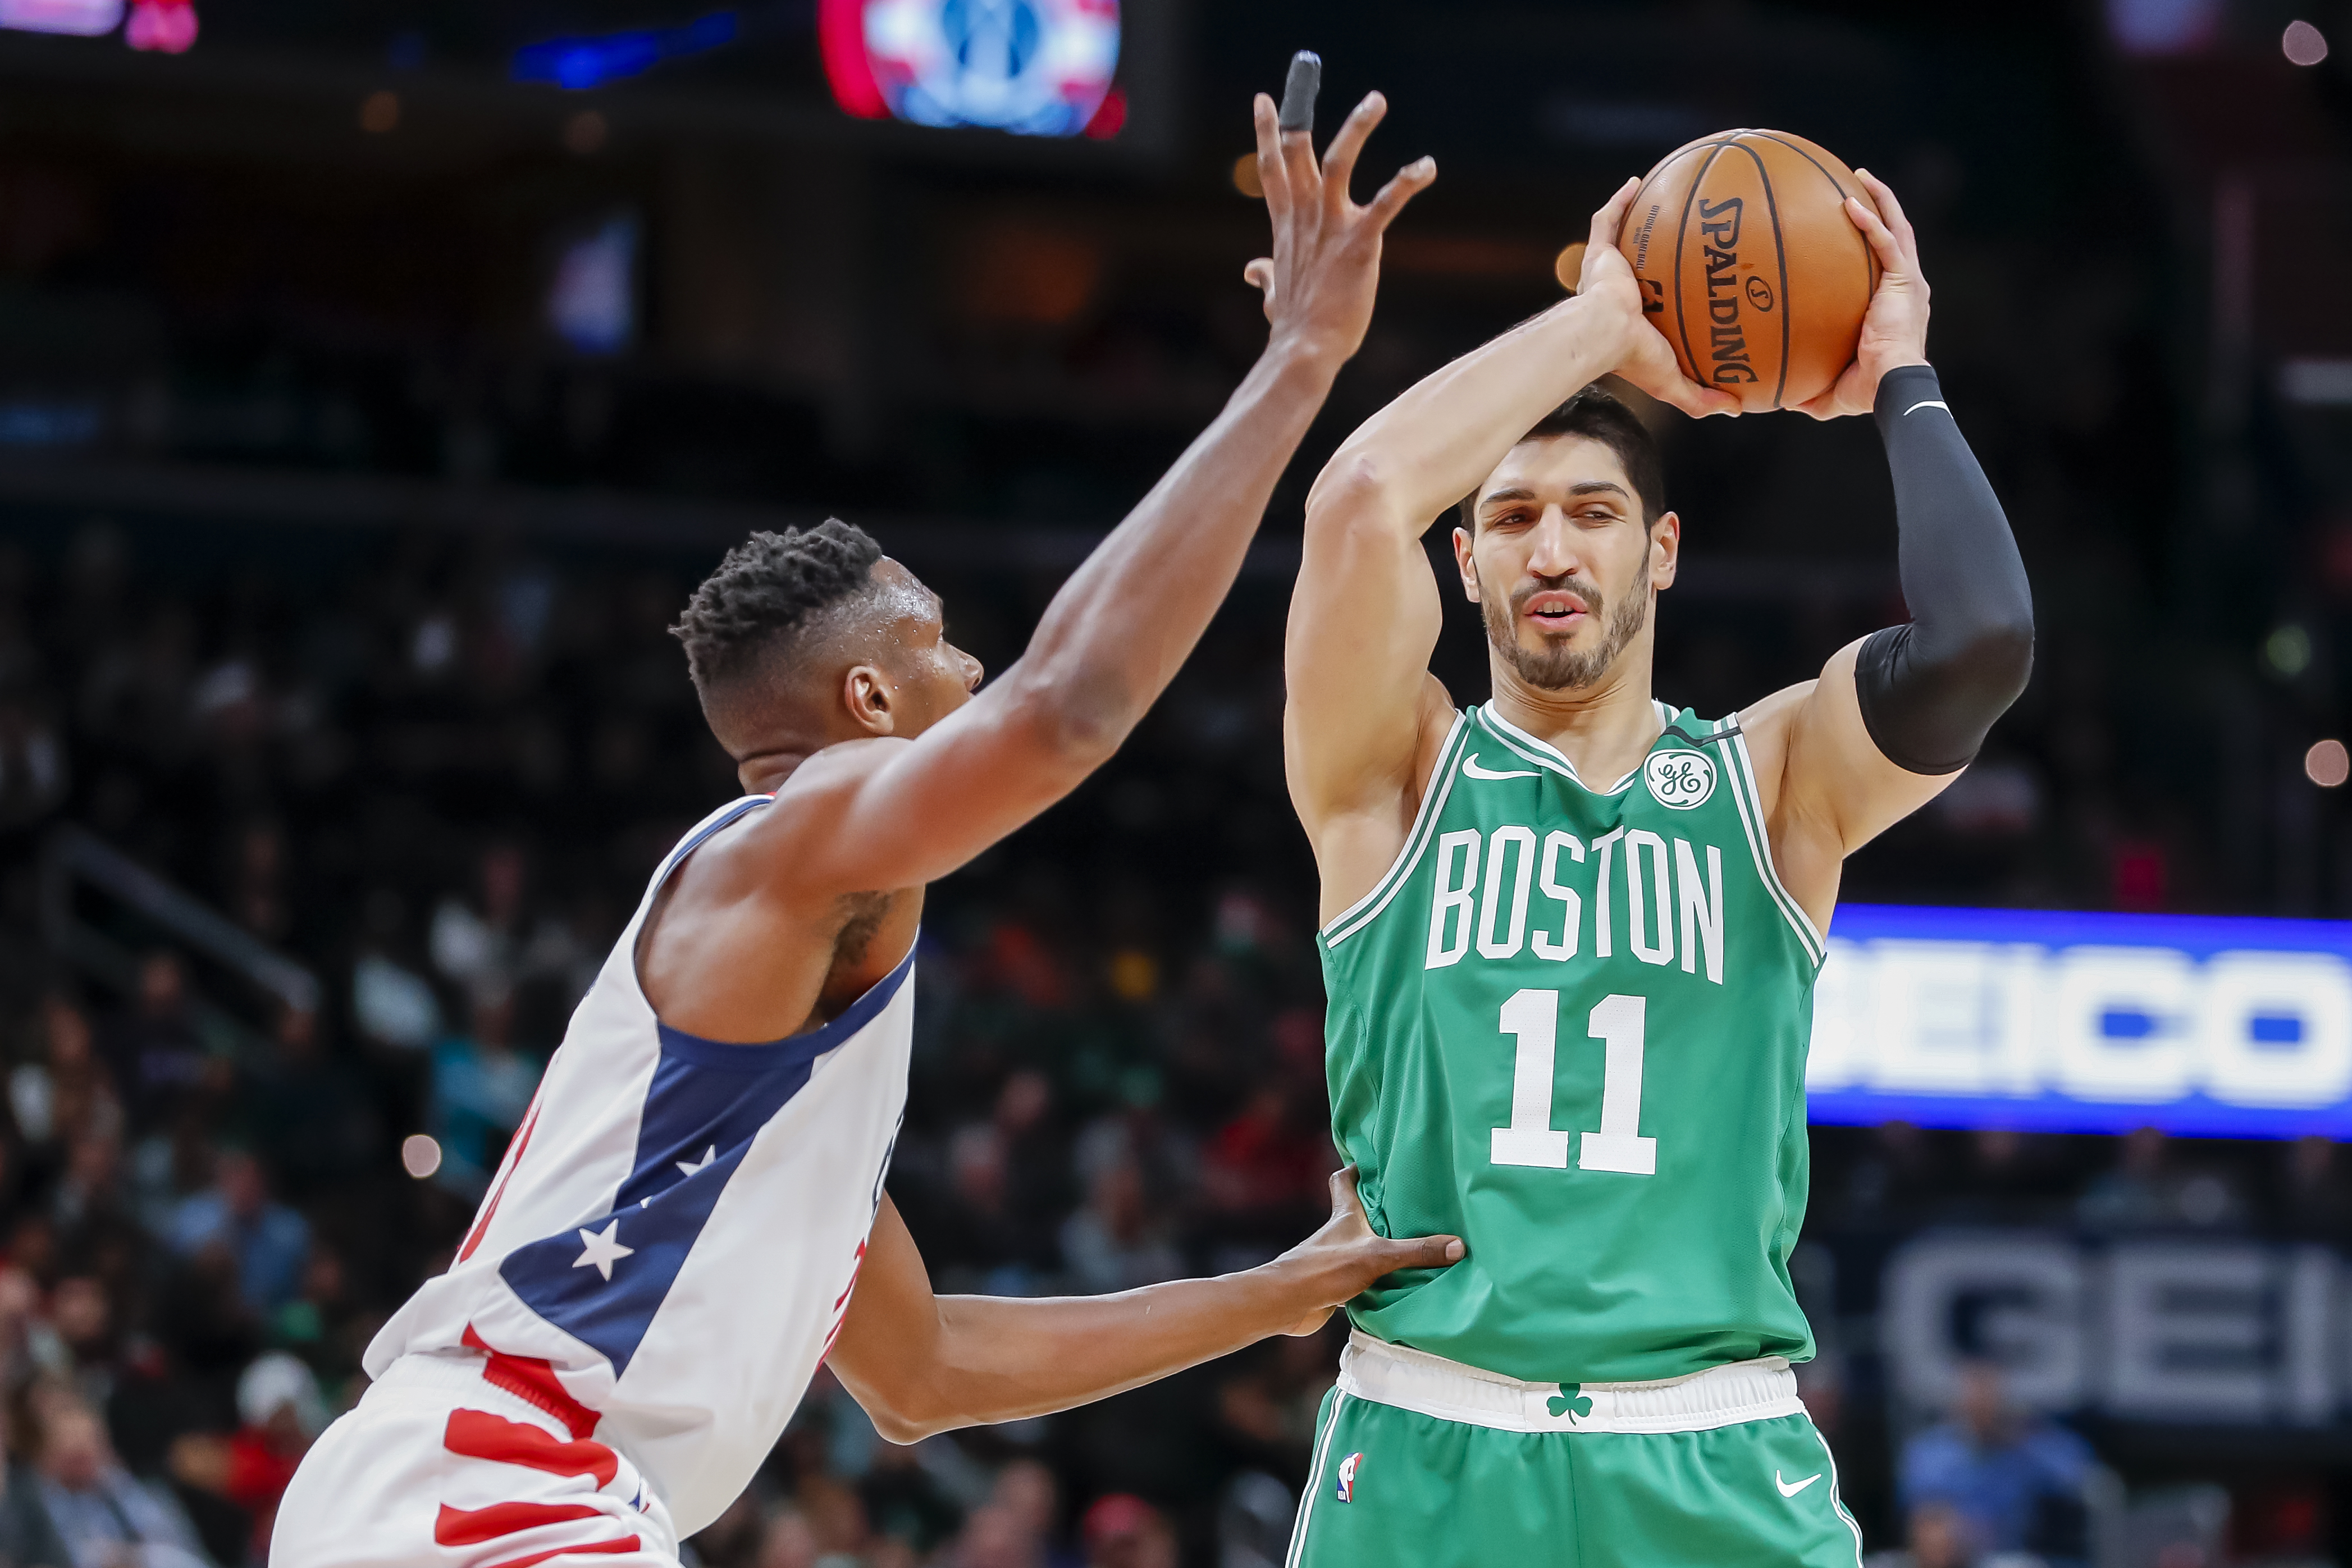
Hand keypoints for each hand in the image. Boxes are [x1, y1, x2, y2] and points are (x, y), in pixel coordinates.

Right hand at [1242, 91, 1435, 362]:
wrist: (1304, 352)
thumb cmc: (1294, 327)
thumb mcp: (1274, 294)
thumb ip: (1265, 276)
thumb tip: (1252, 270)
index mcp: (1288, 226)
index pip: (1273, 169)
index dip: (1268, 132)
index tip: (1265, 100)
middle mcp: (1306, 218)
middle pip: (1296, 153)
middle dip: (1299, 111)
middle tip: (1303, 73)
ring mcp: (1331, 227)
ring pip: (1338, 163)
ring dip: (1357, 128)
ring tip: (1376, 99)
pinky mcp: (1359, 244)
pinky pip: (1387, 204)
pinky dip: (1408, 182)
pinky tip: (1426, 166)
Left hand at [1268, 1166, 1463, 1336]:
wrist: (1288, 1303)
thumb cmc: (1324, 1268)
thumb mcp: (1378, 1255)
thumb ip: (1416, 1251)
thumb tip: (1458, 1246)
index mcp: (1344, 1214)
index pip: (1344, 1180)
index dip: (1356, 1168)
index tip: (1374, 1162)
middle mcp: (1339, 1232)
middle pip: (1358, 1212)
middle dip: (1379, 1208)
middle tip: (1409, 1205)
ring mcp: (1337, 1258)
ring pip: (1363, 1245)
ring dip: (1382, 1245)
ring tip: (1414, 1243)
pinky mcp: (1337, 1283)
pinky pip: (1364, 1274)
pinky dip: (1379, 1276)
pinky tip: (1398, 1283)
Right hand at [1579, 177, 1740, 419]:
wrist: (1601, 334)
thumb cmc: (1632, 358)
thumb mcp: (1673, 382)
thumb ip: (1701, 397)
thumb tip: (1736, 408)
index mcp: (1631, 320)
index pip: (1652, 302)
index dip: (1669, 292)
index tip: (1689, 283)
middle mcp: (1616, 292)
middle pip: (1637, 264)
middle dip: (1654, 250)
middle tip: (1680, 237)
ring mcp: (1605, 270)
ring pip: (1621, 238)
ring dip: (1635, 218)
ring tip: (1659, 197)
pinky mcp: (1598, 254)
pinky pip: (1607, 219)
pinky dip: (1620, 200)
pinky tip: (1639, 181)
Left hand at [1793, 168, 1930, 418]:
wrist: (1892, 387)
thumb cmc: (1869, 391)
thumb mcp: (1832, 389)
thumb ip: (1810, 388)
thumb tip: (1780, 399)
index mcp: (1893, 305)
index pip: (1884, 265)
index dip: (1871, 243)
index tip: (1850, 228)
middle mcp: (1905, 287)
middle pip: (1894, 235)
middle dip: (1879, 208)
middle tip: (1855, 188)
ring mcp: (1907, 282)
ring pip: (1897, 228)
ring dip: (1880, 200)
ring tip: (1860, 177)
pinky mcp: (1905, 281)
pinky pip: (1886, 242)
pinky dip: (1870, 221)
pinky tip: (1849, 203)